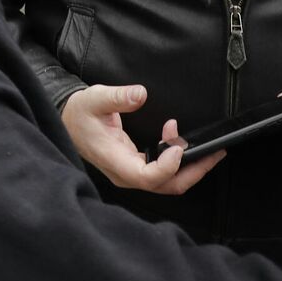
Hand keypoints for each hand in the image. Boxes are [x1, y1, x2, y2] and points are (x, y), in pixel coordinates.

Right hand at [60, 84, 224, 194]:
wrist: (67, 121)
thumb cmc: (79, 114)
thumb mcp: (95, 99)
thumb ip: (118, 97)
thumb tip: (140, 94)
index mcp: (115, 161)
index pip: (146, 177)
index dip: (167, 167)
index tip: (177, 147)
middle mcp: (125, 173)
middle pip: (166, 186)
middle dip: (193, 172)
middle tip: (214, 153)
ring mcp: (131, 172)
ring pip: (167, 183)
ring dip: (190, 167)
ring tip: (206, 148)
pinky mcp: (135, 167)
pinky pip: (162, 174)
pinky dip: (177, 161)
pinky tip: (178, 141)